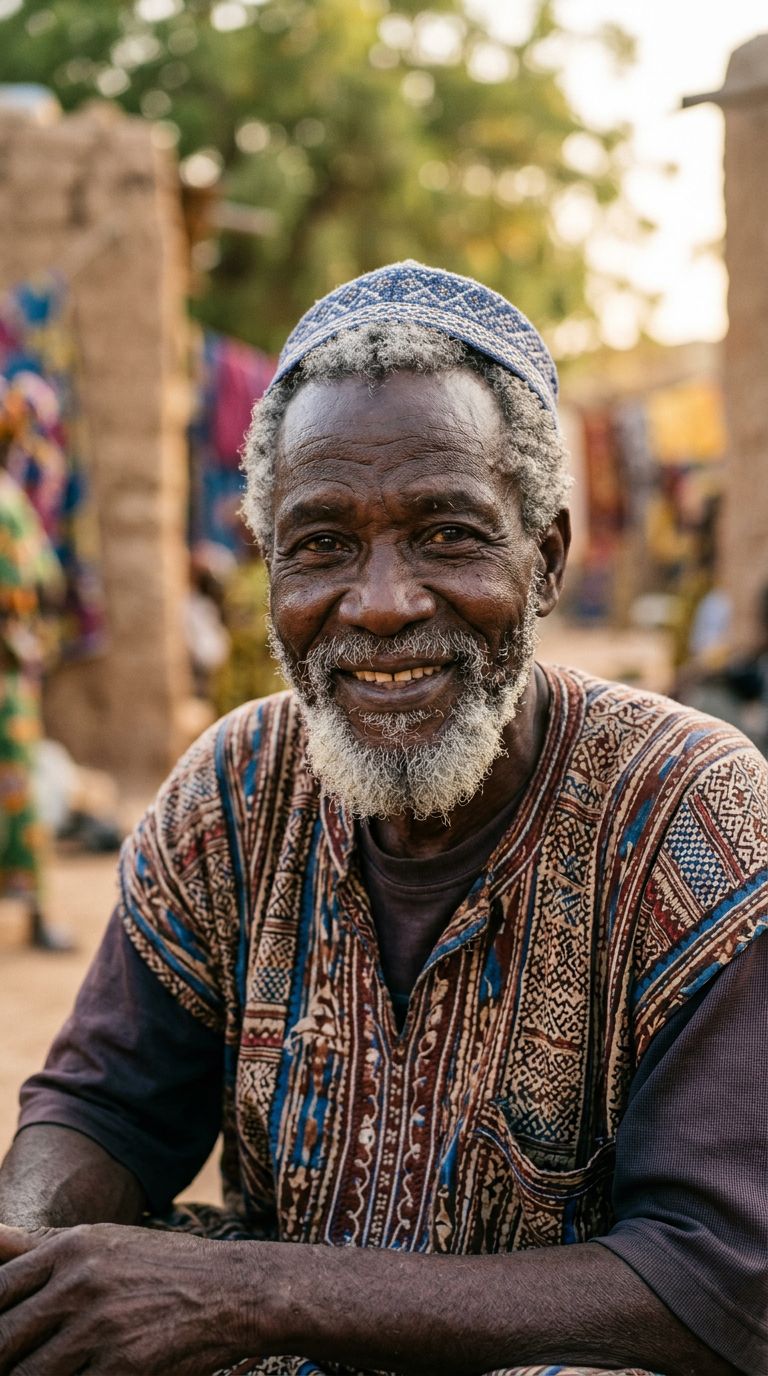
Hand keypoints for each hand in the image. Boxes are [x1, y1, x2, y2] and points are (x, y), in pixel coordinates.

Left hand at [0, 1222, 257, 1373]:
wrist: (232, 1291)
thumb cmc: (161, 1266)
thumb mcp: (100, 1242)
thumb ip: (37, 1246)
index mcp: (71, 1249)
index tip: (3, 1334)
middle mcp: (80, 1284)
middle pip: (3, 1340)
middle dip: (3, 1357)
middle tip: (13, 1361)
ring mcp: (100, 1329)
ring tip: (46, 1370)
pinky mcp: (122, 1369)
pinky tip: (82, 1374)